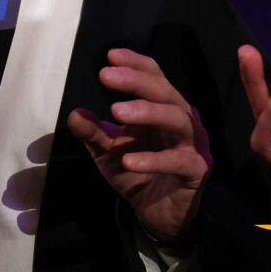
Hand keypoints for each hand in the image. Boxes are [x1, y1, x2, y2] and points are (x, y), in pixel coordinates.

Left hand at [67, 48, 211, 243]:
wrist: (157, 215)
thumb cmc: (136, 173)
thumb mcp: (108, 152)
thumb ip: (93, 133)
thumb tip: (74, 113)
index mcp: (163, 107)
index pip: (154, 76)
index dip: (135, 64)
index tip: (111, 56)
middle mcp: (182, 119)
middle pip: (165, 91)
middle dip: (136, 81)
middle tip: (106, 76)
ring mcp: (193, 143)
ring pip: (177, 119)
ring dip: (147, 112)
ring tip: (116, 112)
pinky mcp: (196, 170)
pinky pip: (177, 160)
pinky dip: (153, 159)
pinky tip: (129, 160)